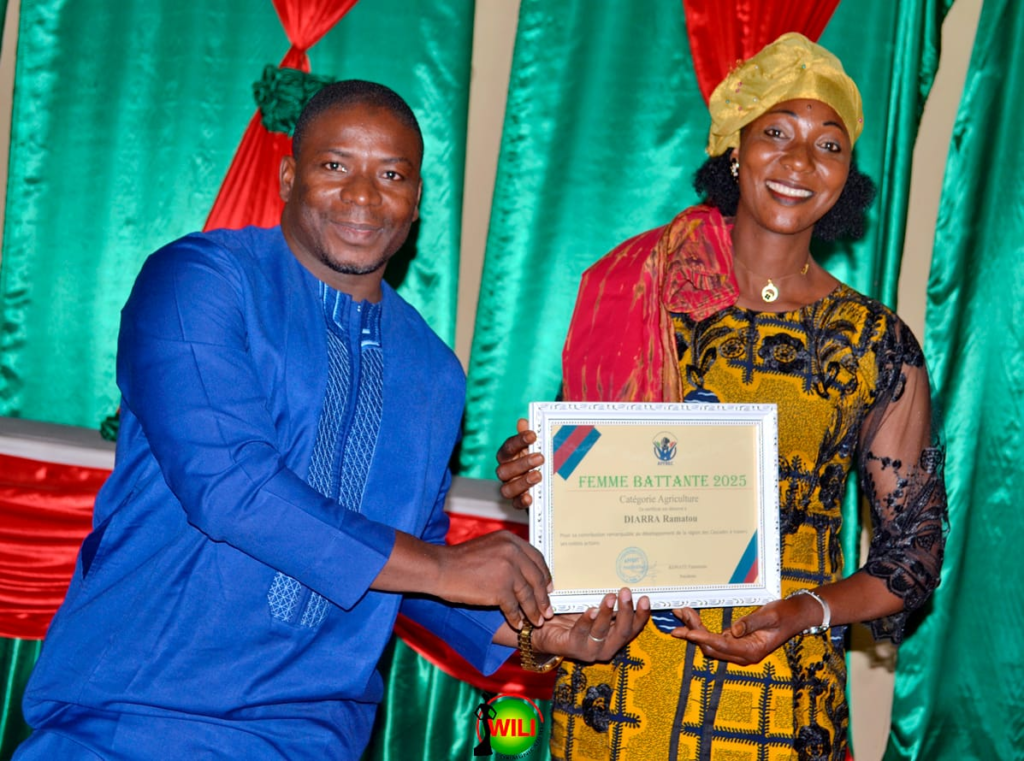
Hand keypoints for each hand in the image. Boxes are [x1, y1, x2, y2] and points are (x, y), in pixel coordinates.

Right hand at [439, 530, 553, 628]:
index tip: (549, 588)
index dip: (545, 575)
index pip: (537, 558)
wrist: (440, 568)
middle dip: (543, 597)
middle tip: (548, 610)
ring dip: (533, 611)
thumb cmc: (460, 560)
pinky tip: (517, 624)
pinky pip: (513, 607)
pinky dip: (516, 618)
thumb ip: (508, 555)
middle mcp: (512, 552)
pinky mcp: (499, 589)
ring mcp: (507, 570)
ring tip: (536, 621)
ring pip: (528, 595)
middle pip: (537, 578)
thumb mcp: (490, 547)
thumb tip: (526, 575)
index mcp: (511, 540)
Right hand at [495, 418, 543, 509]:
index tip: (533, 435)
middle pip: (504, 469)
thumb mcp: (537, 448)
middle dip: (522, 463)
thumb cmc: (538, 461)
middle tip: (540, 457)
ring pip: (507, 488)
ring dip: (522, 482)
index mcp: (509, 457)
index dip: (519, 440)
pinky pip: (515, 504)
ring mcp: (511, 489)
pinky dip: (522, 501)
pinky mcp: (518, 502)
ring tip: (538, 475)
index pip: (508, 447)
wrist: (546, 485)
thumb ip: (529, 437)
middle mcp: (506, 473)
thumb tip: (523, 422)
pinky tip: (530, 497)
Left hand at [531, 588, 650, 662]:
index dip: (641, 615)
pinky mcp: (572, 648)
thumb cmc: (571, 617)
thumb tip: (619, 582)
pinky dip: (587, 621)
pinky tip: (590, 610)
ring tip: (610, 596)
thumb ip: (606, 603)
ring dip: (607, 613)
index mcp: (613, 638)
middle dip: (626, 612)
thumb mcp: (592, 608)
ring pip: (602, 632)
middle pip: (622, 632)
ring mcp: (589, 650)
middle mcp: (605, 647)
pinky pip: (581, 633)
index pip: (632, 629)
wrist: (543, 629)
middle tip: (626, 592)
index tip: (645, 599)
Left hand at [670, 599, 806, 665]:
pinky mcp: (735, 642)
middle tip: (680, 613)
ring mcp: (738, 649)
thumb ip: (751, 623)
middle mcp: (742, 654)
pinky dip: (701, 628)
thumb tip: (733, 630)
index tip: (688, 632)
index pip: (722, 646)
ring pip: (710, 643)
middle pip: (711, 647)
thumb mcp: (770, 616)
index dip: (703, 638)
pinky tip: (691, 617)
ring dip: (694, 629)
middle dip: (693, 631)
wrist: (795, 616)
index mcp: (751, 651)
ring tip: (681, 612)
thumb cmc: (785, 615)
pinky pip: (714, 638)